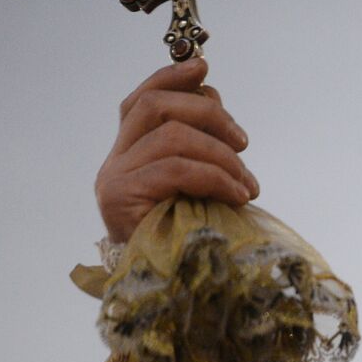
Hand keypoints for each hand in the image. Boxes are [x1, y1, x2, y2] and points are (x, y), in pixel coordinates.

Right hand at [95, 57, 258, 242]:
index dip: (172, 78)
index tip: (205, 68)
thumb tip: (216, 103)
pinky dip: (216, 176)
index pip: (141, 100)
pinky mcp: (121, 199)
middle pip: (156, 107)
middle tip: (244, 142)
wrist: (171, 294)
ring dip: (222, 155)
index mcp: (129, 154)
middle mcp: (114, 163)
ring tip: (248, 184)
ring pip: (171, 135)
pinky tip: (239, 196)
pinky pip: (176, 168)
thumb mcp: (200, 187)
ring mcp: (114, 180)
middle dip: (208, 114)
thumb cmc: (191, 243)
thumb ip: (200, 146)